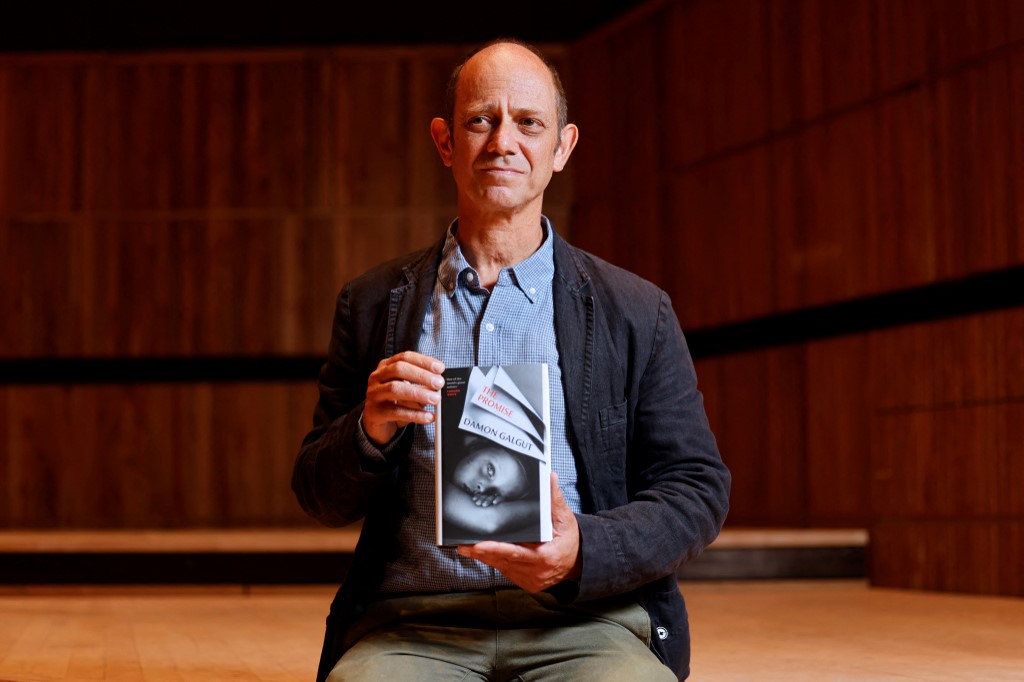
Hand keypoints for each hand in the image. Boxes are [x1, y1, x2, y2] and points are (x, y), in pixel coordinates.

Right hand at [363, 351, 444, 445]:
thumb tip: (440, 383)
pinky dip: (415, 414)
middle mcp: (377, 377)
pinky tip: (428, 416)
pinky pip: (396, 412)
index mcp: (386, 366)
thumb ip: (422, 384)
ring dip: (419, 393)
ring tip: (435, 399)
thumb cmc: (394, 402)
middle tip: (439, 383)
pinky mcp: (375, 413)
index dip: (423, 361)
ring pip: (395, 389)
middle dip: (421, 375)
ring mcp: (374, 394)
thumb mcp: (408, 389)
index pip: (405, 357)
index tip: (440, 368)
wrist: (377, 422)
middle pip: (398, 369)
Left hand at [457, 473, 581, 591]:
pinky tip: (485, 552)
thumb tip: (549, 477)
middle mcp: (536, 572)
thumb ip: (555, 499)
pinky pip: (506, 570)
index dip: (495, 549)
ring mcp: (530, 580)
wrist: (578, 561)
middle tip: (463, 545)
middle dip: (482, 552)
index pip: (515, 553)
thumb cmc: (569, 539)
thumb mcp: (565, 518)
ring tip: (467, 547)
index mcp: (546, 557)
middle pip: (503, 561)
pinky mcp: (526, 583)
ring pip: (502, 567)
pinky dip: (496, 560)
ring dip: (485, 557)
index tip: (478, 545)